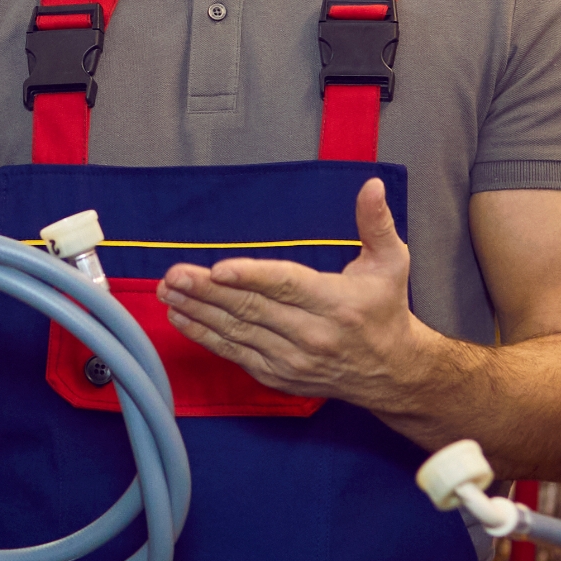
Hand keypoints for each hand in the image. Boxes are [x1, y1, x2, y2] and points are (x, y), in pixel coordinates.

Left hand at [157, 179, 438, 408]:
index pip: (287, 286)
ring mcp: (292, 359)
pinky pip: (235, 353)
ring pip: (237, 332)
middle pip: (252, 309)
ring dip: (198, 312)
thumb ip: (377, 222)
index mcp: (337, 303)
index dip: (251, 277)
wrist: (392, 373)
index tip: (218, 268)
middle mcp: (313, 335)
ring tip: (168, 292)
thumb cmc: (386, 310)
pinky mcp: (277, 375)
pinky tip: (182, 319)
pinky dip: (206, 336)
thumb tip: (371, 185)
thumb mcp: (392, 262)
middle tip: (176, 275)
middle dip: (208, 291)